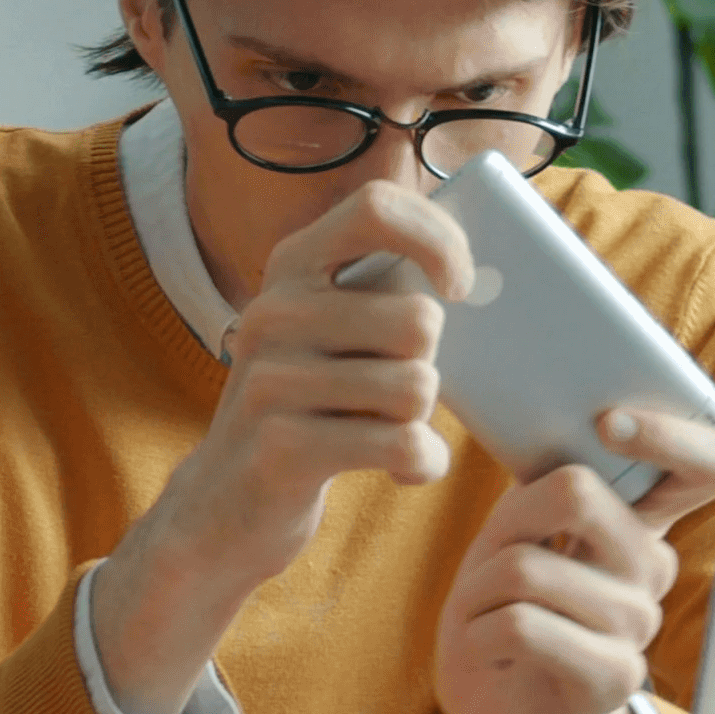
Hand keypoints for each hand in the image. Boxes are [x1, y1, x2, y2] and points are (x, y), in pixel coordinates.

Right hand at [96, 182, 474, 713]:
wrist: (225, 505)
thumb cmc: (312, 408)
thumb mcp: (332, 335)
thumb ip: (388, 295)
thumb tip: (490, 279)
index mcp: (292, 266)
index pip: (377, 208)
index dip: (438, 238)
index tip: (460, 286)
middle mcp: (273, 312)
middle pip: (419, 320)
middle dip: (429, 367)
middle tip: (394, 392)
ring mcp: (270, 380)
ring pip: (417, 387)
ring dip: (421, 420)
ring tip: (385, 429)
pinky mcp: (282, 447)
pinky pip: (402, 444)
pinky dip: (420, 463)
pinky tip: (401, 468)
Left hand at [434, 408, 714, 713]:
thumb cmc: (499, 620)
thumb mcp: (508, 538)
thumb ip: (542, 491)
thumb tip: (568, 452)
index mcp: (637, 526)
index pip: (710, 463)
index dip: (671, 434)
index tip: (611, 422)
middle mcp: (653, 569)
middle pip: (579, 492)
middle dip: (500, 528)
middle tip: (487, 573)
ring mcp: (640, 625)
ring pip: (530, 565)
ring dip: (477, 591)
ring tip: (484, 620)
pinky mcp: (614, 678)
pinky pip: (523, 622)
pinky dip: (478, 634)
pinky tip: (491, 653)